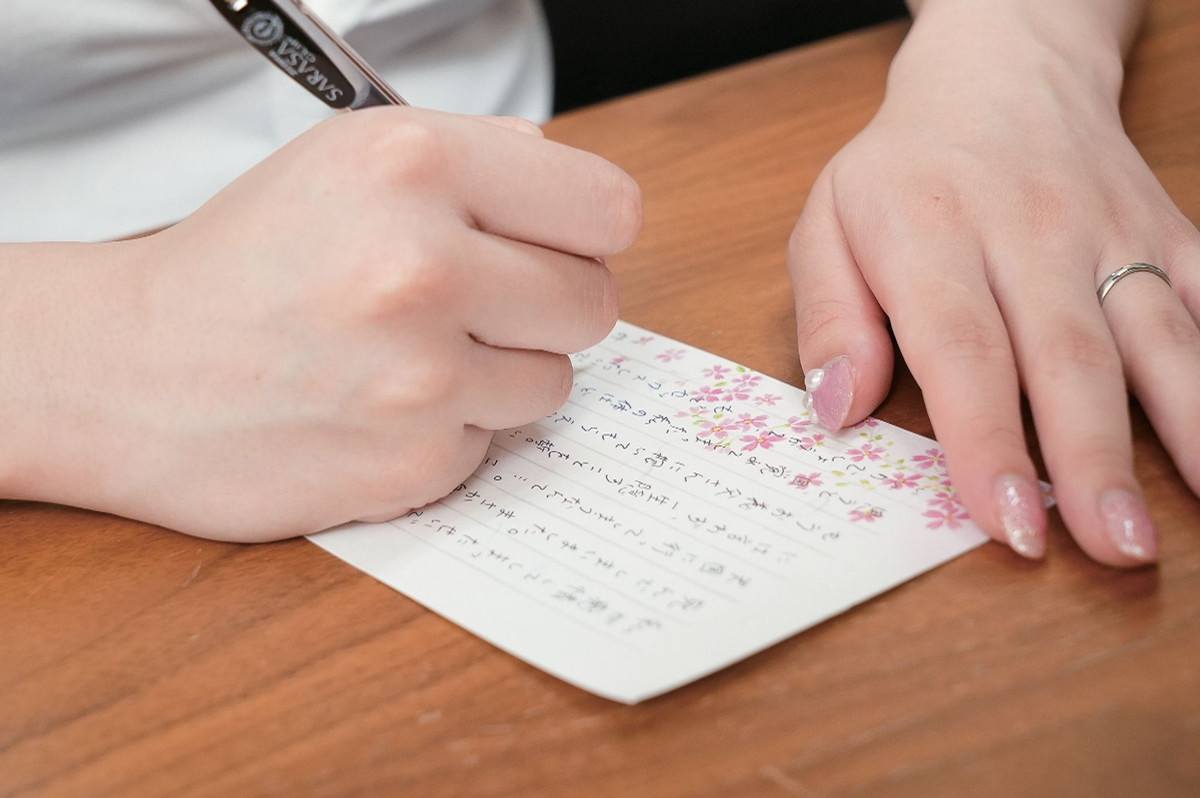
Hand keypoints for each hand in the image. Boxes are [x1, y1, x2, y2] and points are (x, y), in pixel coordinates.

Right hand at [0, 109, 641, 540]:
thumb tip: (563, 181)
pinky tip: (380, 406)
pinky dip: (452, 429)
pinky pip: (495, 441)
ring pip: (554, 380)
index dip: (586, 230)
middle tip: (479, 304)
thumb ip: (474, 158)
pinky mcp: (412, 462)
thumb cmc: (243, 262)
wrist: (129, 373)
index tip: (557, 244)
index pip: (606, 207)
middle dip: (547, 305)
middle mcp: (421, 265)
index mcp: (413, 165)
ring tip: (412, 355)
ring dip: (502, 372)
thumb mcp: (345, 162)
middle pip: (594, 301)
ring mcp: (419, 375)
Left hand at [787, 1, 1199, 565]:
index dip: (988, 440)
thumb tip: (838, 410)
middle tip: (1112, 548)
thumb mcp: (826, 226)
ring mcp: (1111, 233)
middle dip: (1091, 459)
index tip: (1008, 520)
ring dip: (1181, 429)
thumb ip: (829, 319)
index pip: (963, 351)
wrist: (1001, 76)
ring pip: (1155, 336)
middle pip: (1067, 358)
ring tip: (1188, 513)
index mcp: (932, 236)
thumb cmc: (902, 172)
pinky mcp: (1167, 232)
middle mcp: (1030, 235)